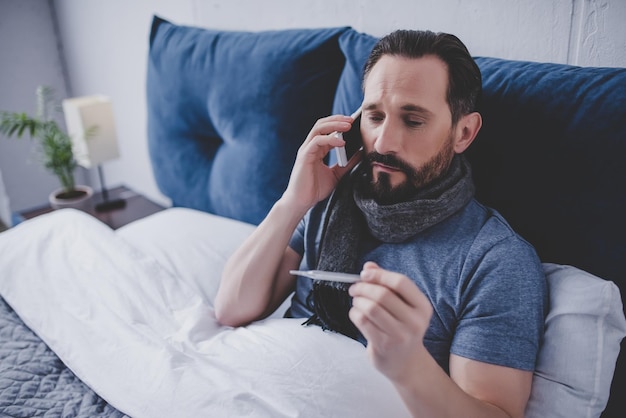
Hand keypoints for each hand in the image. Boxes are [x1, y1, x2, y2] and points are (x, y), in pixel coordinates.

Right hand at [281, 114, 361, 212]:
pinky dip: (330, 139)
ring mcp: (306, 150)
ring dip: (334, 125)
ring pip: (319, 128)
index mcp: (317, 149)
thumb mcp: (337, 174)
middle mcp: (310, 147)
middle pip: (322, 124)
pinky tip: (342, 142)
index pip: (328, 130)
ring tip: (349, 126)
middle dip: (338, 120)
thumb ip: (347, 163)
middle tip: (353, 119)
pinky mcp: (304, 155)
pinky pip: (317, 141)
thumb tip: (361, 153)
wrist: (302, 202)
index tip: (355, 122)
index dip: (340, 124)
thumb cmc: (315, 189)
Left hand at [349, 261, 433, 384]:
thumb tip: (369, 266)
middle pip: (383, 294)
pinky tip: (357, 314)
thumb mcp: (401, 305)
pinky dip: (354, 313)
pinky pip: (362, 322)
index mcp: (422, 306)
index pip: (401, 282)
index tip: (365, 274)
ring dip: (358, 301)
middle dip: (363, 287)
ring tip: (356, 301)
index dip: (380, 275)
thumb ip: (386, 284)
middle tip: (355, 288)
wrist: (405, 363)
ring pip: (370, 308)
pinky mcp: (384, 345)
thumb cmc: (401, 328)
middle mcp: (415, 321)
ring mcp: (400, 335)